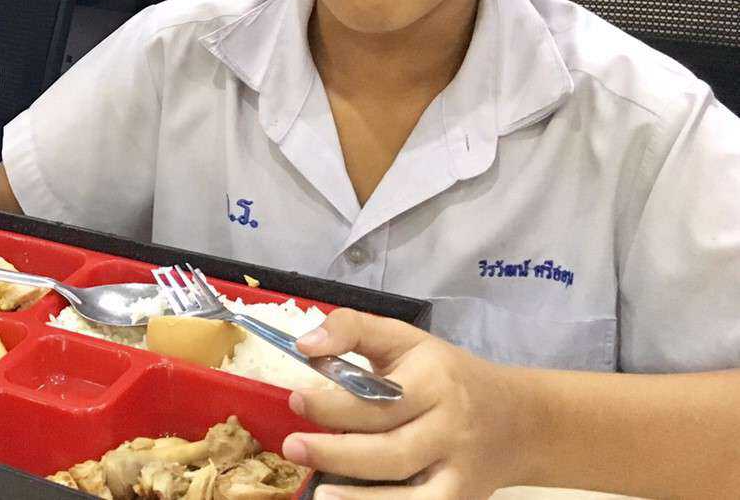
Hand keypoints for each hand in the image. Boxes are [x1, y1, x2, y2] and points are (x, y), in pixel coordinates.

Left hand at [283, 309, 523, 498]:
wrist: (521, 421)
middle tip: (292, 446)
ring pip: (411, 493)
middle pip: (392, 449)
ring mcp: (459, 471)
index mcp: (435, 381)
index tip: (295, 398)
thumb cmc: (448, 374)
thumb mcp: (406, 339)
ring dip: (361, 498)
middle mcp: (450, 428)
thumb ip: (354, 330)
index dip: (335, 401)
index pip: (382, 397)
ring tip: (317, 494)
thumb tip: (304, 345)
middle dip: (338, 451)